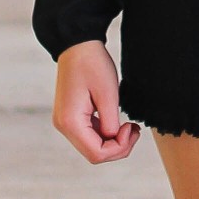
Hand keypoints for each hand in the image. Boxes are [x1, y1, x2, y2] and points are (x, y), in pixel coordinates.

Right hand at [52, 40, 139, 163]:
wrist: (77, 44)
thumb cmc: (92, 64)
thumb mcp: (108, 94)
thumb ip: (111, 123)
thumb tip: (113, 139)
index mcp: (70, 122)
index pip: (97, 154)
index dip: (119, 148)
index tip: (131, 127)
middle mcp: (64, 126)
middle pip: (94, 153)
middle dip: (118, 147)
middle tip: (134, 129)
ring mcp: (66, 122)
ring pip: (93, 146)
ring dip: (113, 141)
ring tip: (129, 126)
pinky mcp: (71, 117)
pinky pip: (90, 135)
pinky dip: (106, 133)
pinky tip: (118, 122)